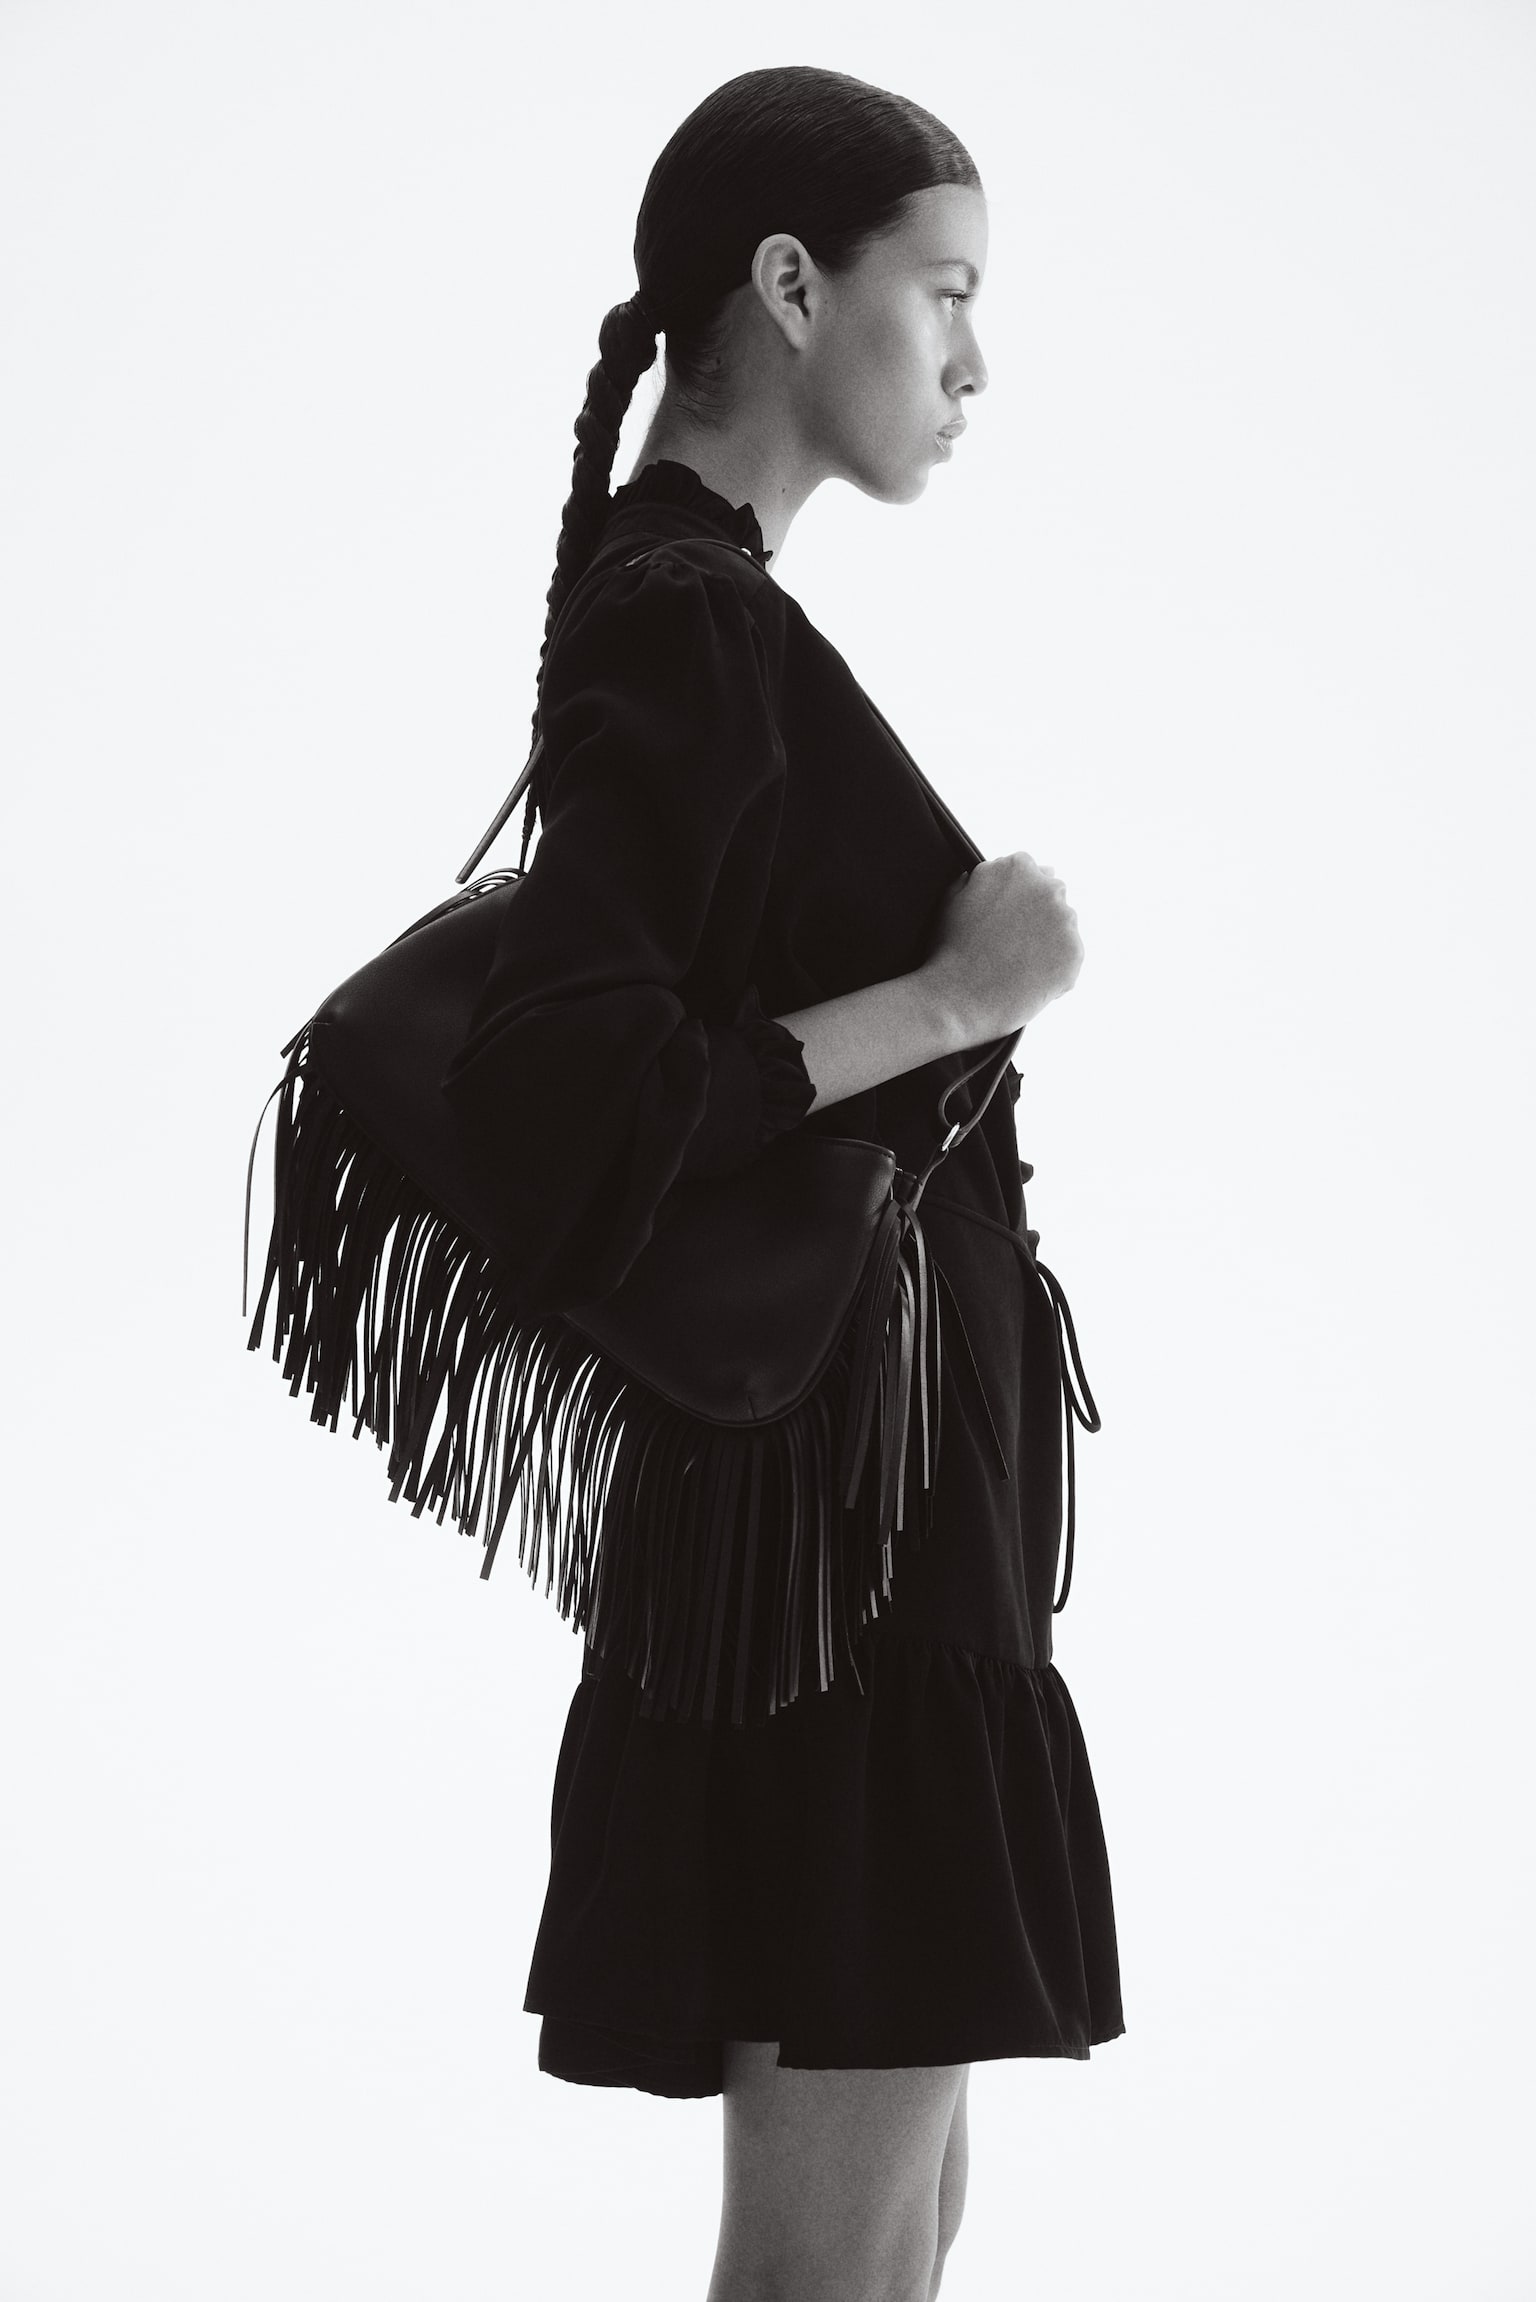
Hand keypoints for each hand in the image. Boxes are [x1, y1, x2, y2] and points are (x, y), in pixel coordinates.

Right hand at [919, 852, 1084, 1039]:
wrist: (959, 997)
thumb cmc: (950, 950)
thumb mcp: (955, 896)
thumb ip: (982, 877)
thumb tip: (996, 872)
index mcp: (1018, 868)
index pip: (1031, 871)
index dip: (1018, 896)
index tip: (1008, 915)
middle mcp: (1047, 888)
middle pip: (1053, 895)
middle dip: (1038, 914)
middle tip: (1013, 942)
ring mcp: (1065, 921)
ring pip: (1063, 928)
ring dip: (1048, 941)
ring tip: (1017, 964)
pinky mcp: (1074, 953)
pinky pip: (1069, 959)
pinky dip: (1055, 970)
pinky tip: (1028, 979)